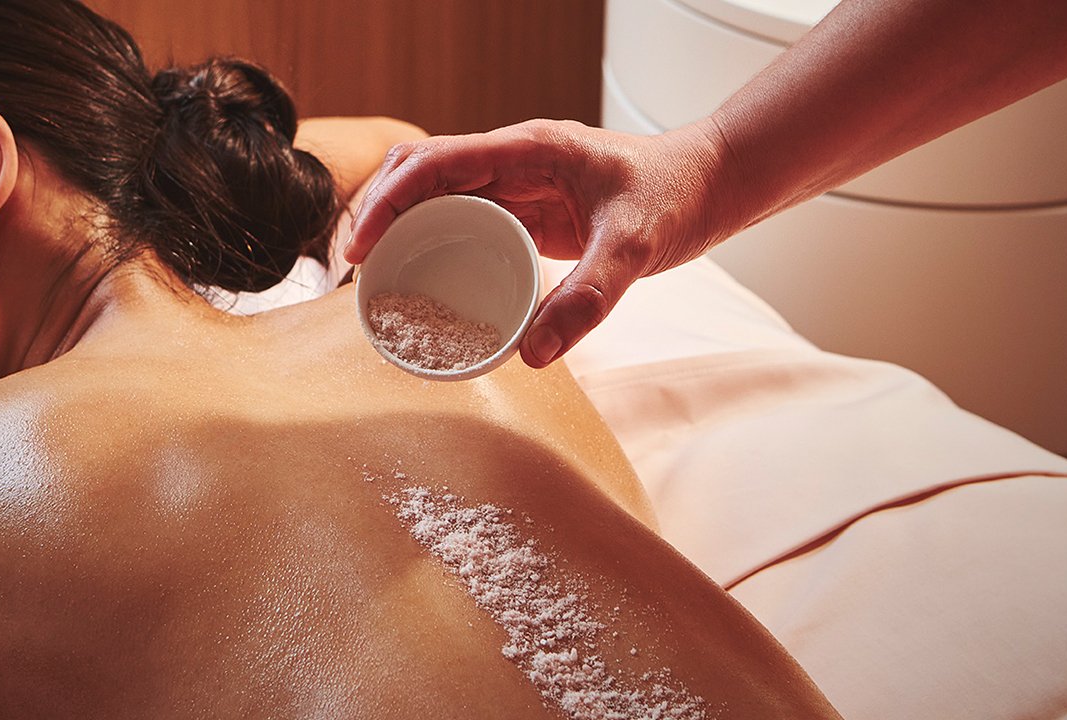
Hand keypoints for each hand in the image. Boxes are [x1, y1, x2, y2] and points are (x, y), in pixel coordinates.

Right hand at [345, 119, 729, 367]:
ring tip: (374, 279)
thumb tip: (534, 354)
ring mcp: (516, 181)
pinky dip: (432, 240)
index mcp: (528, 150)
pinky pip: (463, 216)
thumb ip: (588, 299)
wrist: (712, 182)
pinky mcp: (526, 206)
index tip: (360, 248)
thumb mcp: (637, 249)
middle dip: (377, 213)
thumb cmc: (677, 196)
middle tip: (354, 272)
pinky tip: (421, 277)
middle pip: (419, 172)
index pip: (435, 163)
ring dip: (400, 226)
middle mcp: (513, 159)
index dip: (388, 202)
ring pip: (435, 192)